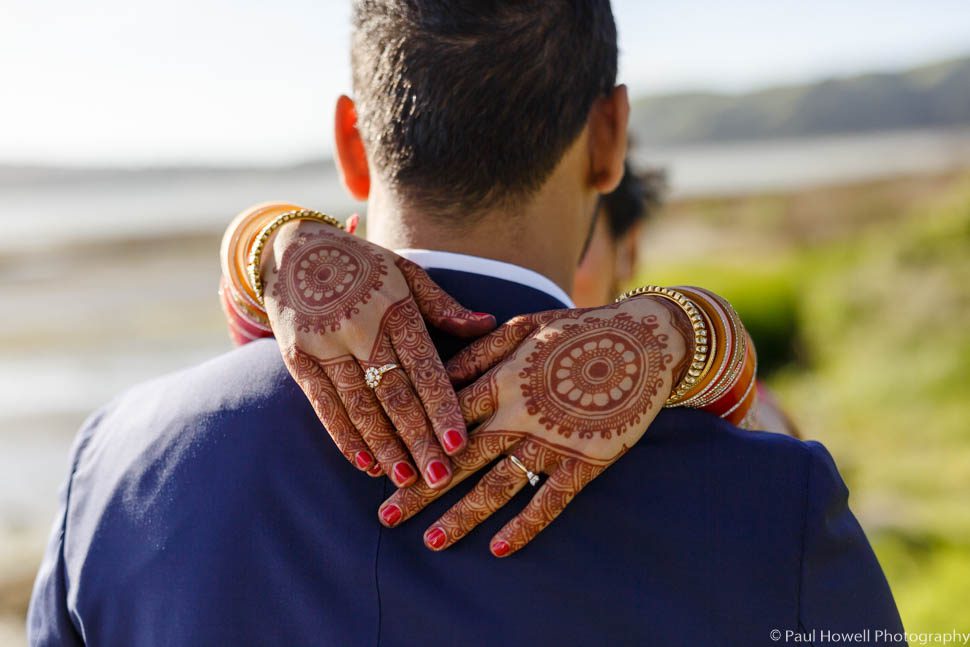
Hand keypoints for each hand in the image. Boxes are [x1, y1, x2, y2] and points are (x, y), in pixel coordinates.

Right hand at [260, 219, 495, 488]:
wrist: (291, 246)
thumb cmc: (363, 264)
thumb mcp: (406, 272)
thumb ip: (443, 306)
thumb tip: (487, 324)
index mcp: (394, 308)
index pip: (423, 366)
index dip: (441, 407)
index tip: (458, 443)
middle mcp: (360, 328)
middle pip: (393, 393)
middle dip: (418, 439)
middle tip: (439, 478)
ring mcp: (326, 344)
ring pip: (359, 404)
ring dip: (383, 445)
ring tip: (405, 478)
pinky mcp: (298, 358)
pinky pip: (322, 404)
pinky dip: (343, 436)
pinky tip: (365, 463)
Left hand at [376, 296, 692, 555]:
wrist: (646, 341)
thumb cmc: (578, 329)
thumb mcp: (523, 327)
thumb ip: (478, 353)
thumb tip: (433, 375)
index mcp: (501, 379)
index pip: (444, 417)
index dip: (411, 441)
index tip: (380, 463)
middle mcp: (520, 414)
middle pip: (461, 458)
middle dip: (421, 489)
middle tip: (386, 516)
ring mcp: (553, 441)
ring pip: (498, 486)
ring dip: (463, 515)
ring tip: (431, 541)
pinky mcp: (585, 461)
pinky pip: (549, 501)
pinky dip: (524, 526)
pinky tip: (498, 549)